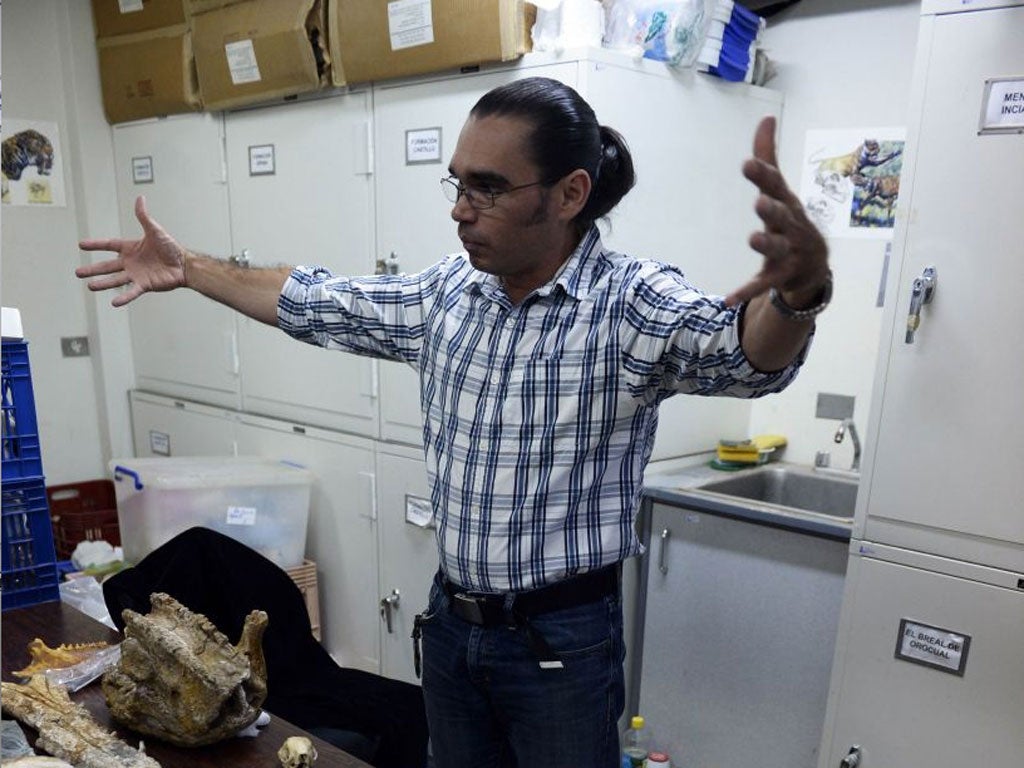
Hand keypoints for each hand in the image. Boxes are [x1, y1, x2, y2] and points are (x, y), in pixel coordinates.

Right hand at [76, 196, 187, 306]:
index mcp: (131, 248)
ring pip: (116, 279)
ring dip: (103, 283)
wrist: (185, 265)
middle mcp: (130, 262)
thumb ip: (144, 217)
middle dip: (93, 269)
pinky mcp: (145, 285)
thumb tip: (140, 198)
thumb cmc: (171, 248)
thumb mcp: (155, 230)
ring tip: (90, 286)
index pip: (109, 245)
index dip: (96, 245)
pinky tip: (114, 302)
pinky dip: (124, 297)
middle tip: (78, 272)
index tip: (81, 245)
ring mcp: (136, 274)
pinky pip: (132, 291)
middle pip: (107, 266)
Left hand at [725, 116, 828, 306]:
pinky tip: (728, 299)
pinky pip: (762, 284)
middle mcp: (789, 226)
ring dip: (766, 244)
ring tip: (753, 239)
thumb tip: (766, 118)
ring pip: (776, 248)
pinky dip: (746, 292)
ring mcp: (788, 252)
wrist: (814, 266)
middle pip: (780, 216)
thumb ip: (769, 158)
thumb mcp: (780, 190)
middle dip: (772, 209)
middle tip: (760, 202)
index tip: (748, 164)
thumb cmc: (791, 221)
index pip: (775, 186)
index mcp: (786, 203)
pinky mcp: (780, 276)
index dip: (763, 175)